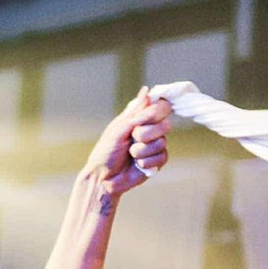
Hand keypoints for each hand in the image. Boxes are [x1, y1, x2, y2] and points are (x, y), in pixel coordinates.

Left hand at [83, 89, 172, 203]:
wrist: (103, 178)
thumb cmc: (106, 152)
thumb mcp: (118, 129)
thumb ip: (135, 112)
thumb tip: (146, 90)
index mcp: (139, 118)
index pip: (160, 106)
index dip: (155, 112)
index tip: (140, 121)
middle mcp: (149, 129)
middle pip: (164, 124)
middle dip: (145, 134)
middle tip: (131, 140)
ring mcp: (154, 145)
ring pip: (162, 142)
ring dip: (142, 151)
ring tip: (130, 155)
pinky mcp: (157, 161)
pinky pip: (162, 157)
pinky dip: (146, 162)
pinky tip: (136, 165)